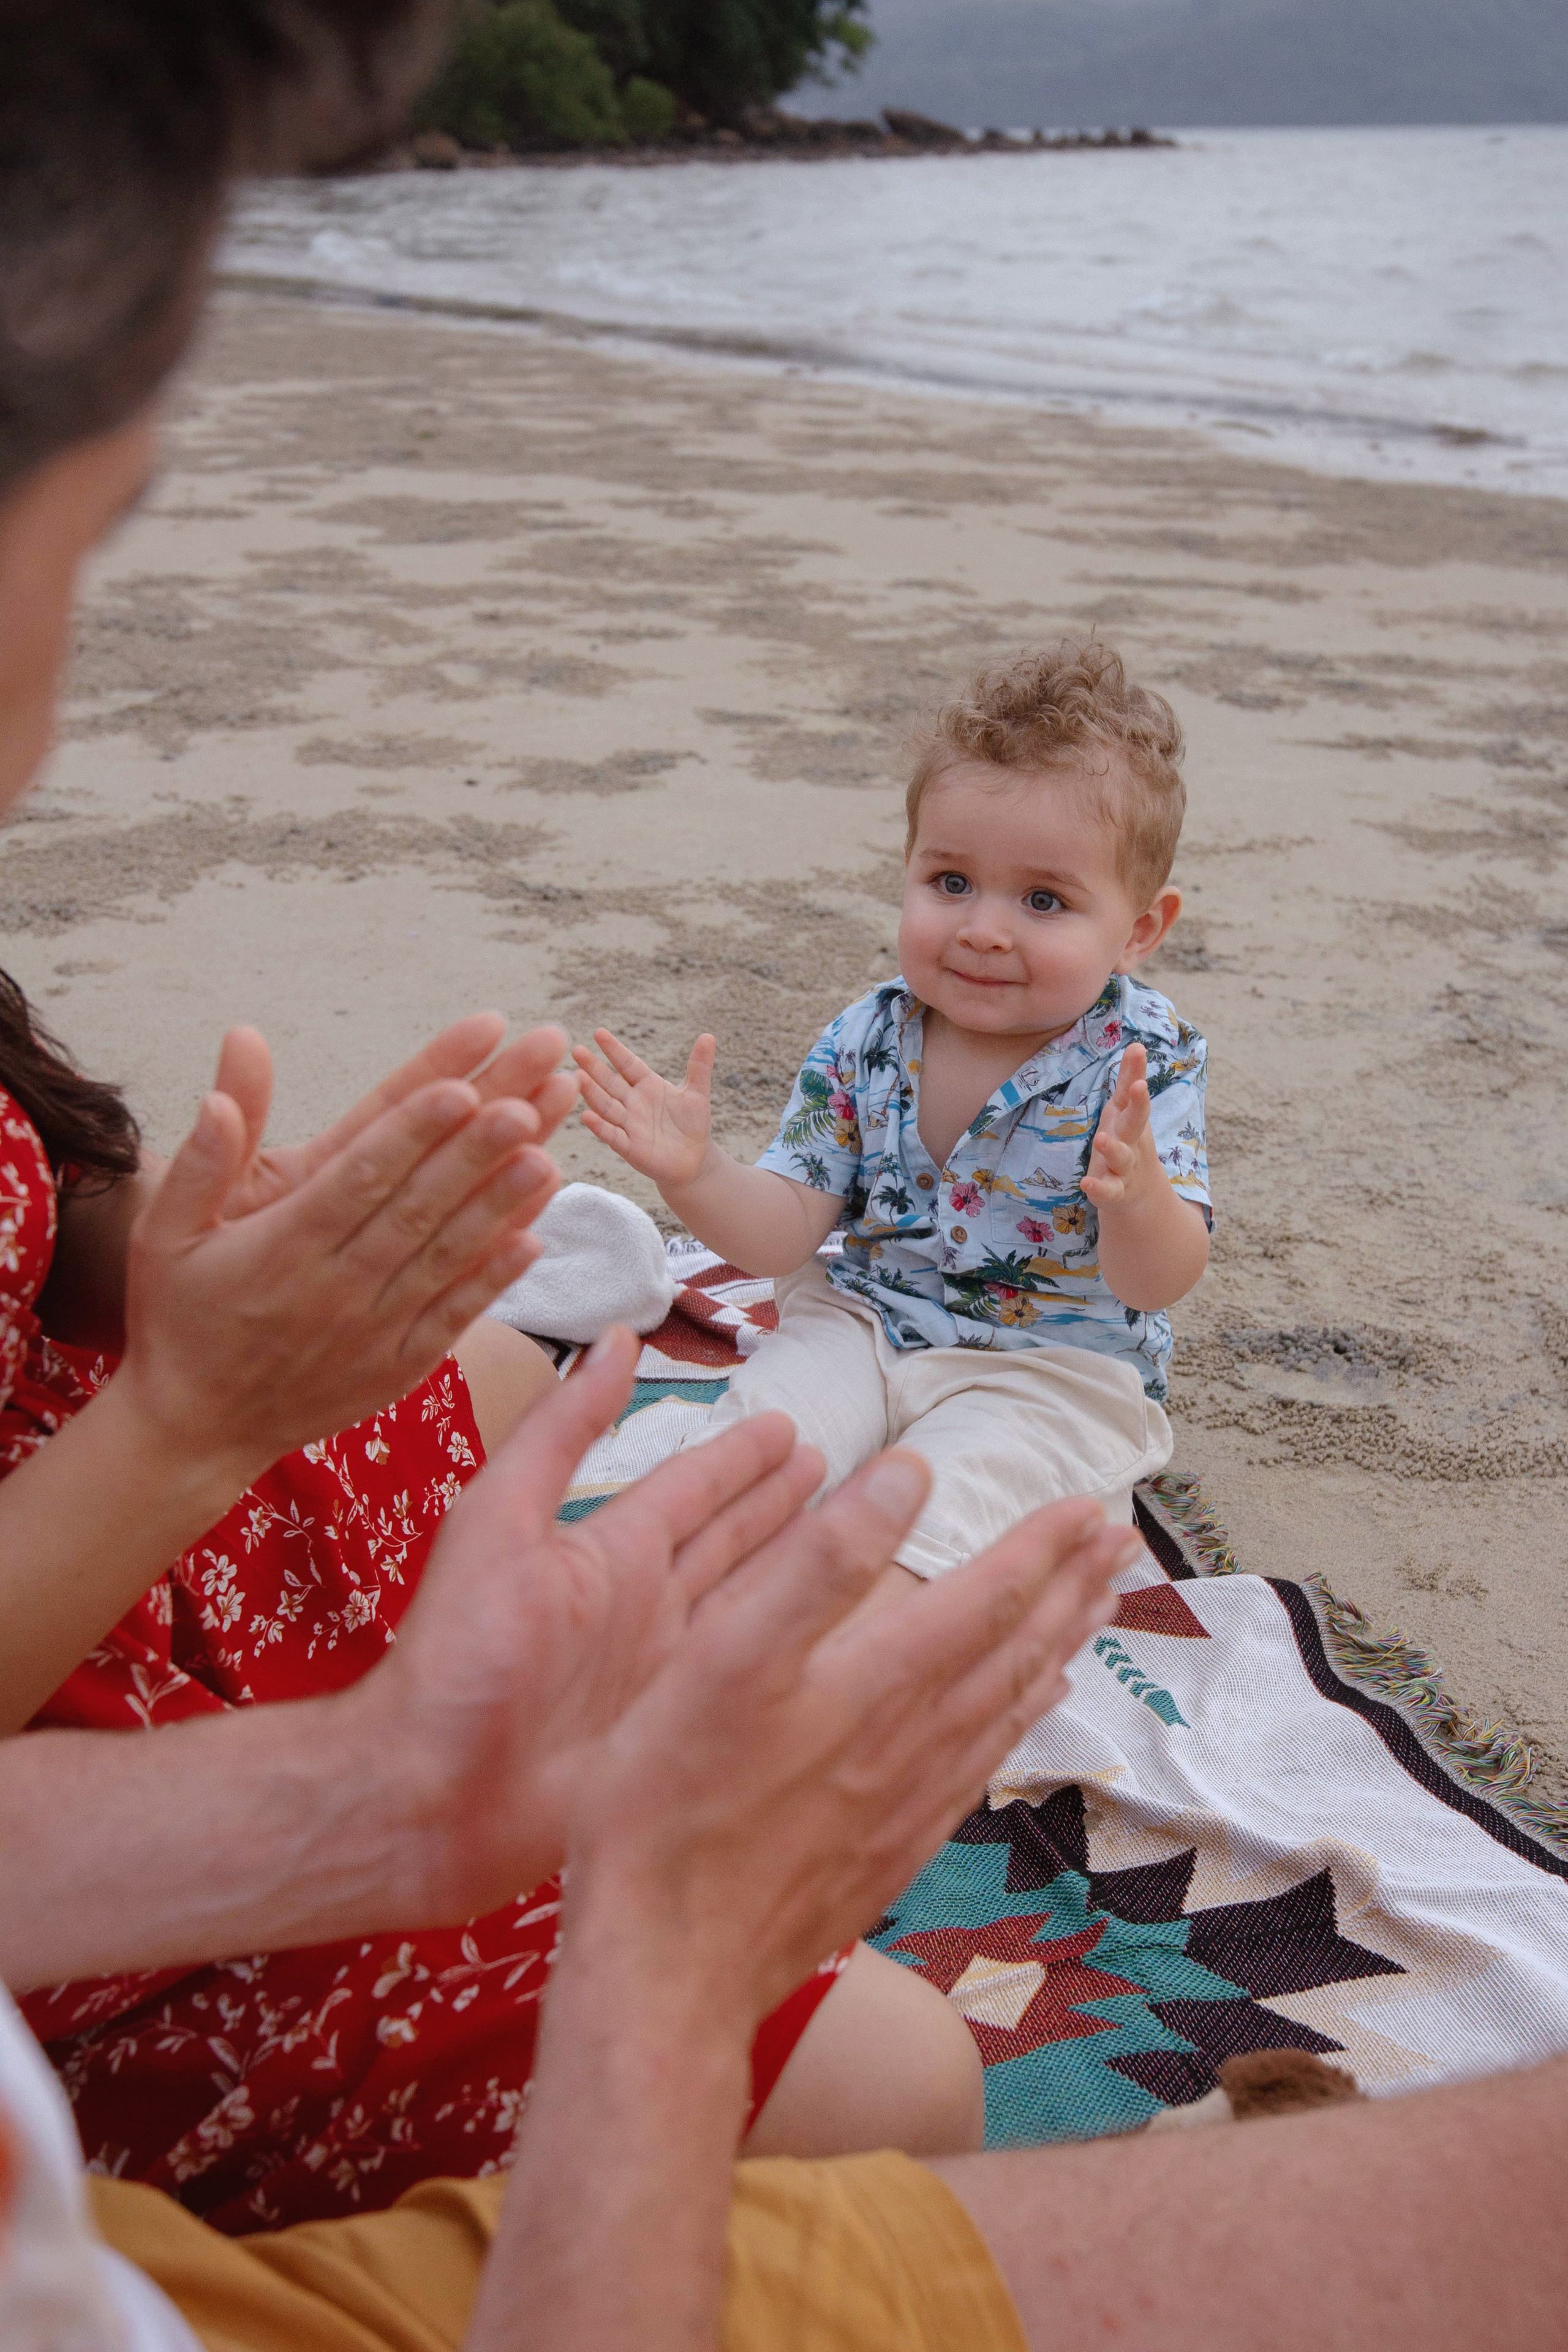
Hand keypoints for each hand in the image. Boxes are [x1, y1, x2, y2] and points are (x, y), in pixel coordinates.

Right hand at [119, 1042, 571, 1476]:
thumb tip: (218, 1097)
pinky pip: (453, 1317)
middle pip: (417, 1209)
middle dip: (475, 1154)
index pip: (359, 1178)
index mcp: (280, 1248)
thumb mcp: (164, 1236)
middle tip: (528, 1103)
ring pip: (446, 1259)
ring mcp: (371, 1331)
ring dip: (499, 1207)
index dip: (412, 1132)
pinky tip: (535, 1239)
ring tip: (549, 1154)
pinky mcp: (395, 1366)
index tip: (459, 1087)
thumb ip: (200, 1164)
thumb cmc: (179, 1318)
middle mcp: (333, 1289)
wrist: (195, 1430)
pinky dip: (494, 1280)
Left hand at [368, 1327, 822, 1916]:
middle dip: (780, 1502)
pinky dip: (798, 1647)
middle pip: (733, 1539)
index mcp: (608, 1553)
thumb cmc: (461, 1653)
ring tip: (856, 1525)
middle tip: (833, 1465)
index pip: (692, 1488)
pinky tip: (845, 1630)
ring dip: (802, 1563)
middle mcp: (649, 1606)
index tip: (786, 1426)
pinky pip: (757, 1676)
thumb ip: (560, 1430)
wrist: (436, 1794)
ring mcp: (672, 1672)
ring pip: (756, 1601)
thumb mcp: (501, 1517)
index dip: (738, 1458)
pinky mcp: (687, 1735)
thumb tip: (615, 1338)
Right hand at [568, 1455, 1136, 2025]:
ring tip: (1098, 1608)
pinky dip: (1021, 1725)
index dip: (1039, 1548)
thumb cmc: (671, 1802)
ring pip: (1008, 1710)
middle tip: (1122, 1544)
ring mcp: (906, 1805)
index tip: (1087, 1508)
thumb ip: (820, 1561)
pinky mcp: (889, 1852)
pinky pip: (982, 1770)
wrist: (667, 1964)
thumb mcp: (725, 1653)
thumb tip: (907, 1477)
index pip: (985, 1599)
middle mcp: (909, 1744)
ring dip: (1060, 1648)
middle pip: (1015, 1651)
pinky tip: (1034, 1709)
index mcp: (874, 1684)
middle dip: (1071, 1588)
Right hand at [573, 1028, 714, 1190]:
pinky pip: (612, 1136)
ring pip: (606, 1106)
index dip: (615, 1050)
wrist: (694, 1160)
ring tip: (578, 1078)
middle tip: (577, 1050)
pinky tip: (586, 1116)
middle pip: (610, 1082)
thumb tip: (709, 1036)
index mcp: (647, 1085)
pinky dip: (600, 1127)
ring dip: (592, 1093)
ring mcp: (629, 1125)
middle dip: (594, 1067)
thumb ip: (699, 1066)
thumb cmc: (692, 1124)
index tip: (599, 1032)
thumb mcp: (697, 1093)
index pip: (628, 1064)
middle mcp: (632, 1103)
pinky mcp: (629, 1148)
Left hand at [1083, 1042, 1156, 1209]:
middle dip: (1139, 1104)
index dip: (1135, 1072)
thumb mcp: (1127, 1111)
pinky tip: (1086, 1183)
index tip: (1137, 1049)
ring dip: (1113, 1149)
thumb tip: (1136, 1044)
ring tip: (1103, 1139)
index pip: (1135, 1094)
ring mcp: (1125, 1168)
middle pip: (1136, 1122)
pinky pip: (1107, 1191)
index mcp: (1131, 1120)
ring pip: (1122, 1158)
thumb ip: (1128, 1080)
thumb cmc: (1130, 1141)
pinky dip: (1098, 1188)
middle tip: (1138, 1087)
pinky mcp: (1115, 1191)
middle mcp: (1132, 1142)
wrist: (1142, 1193)